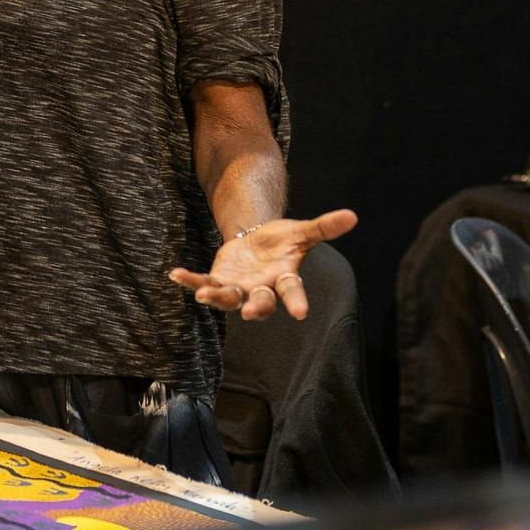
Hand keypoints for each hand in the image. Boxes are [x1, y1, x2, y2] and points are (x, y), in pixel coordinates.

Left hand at [168, 209, 357, 321]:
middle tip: (251, 314)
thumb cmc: (282, 242)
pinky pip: (204, 283)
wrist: (257, 243)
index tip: (301, 313)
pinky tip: (175, 274)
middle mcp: (262, 289)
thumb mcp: (301, 231)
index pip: (293, 291)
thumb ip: (324, 227)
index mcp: (284, 277)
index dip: (296, 301)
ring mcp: (239, 289)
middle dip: (256, 309)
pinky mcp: (220, 281)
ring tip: (201, 295)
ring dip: (215, 297)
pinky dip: (190, 280)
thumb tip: (353, 215)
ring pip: (228, 299)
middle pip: (261, 303)